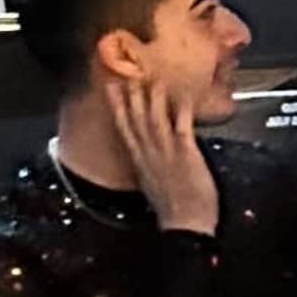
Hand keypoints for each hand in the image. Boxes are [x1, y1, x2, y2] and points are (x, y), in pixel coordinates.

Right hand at [104, 73, 218, 239]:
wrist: (185, 223)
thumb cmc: (173, 207)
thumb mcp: (152, 182)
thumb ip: (150, 163)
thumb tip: (148, 150)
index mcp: (139, 161)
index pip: (124, 129)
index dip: (117, 107)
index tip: (110, 88)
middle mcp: (148, 153)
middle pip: (136, 119)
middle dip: (130, 96)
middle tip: (126, 73)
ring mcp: (166, 151)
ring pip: (155, 118)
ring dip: (153, 97)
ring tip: (151, 78)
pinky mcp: (185, 152)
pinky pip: (182, 124)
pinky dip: (181, 108)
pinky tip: (181, 93)